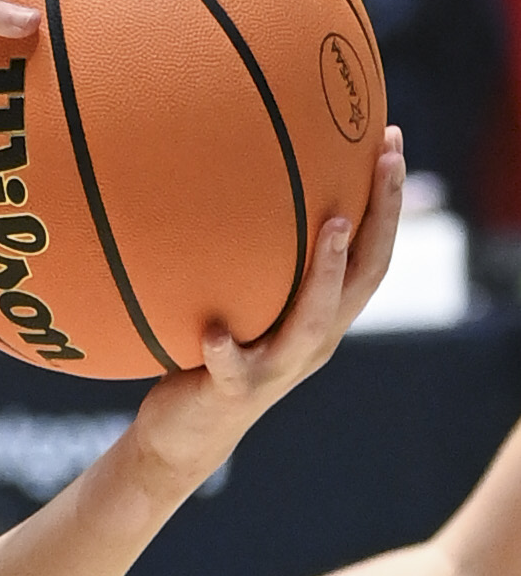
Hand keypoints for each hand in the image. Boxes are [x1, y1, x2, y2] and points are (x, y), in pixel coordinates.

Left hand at [124, 126, 406, 487]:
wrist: (185, 436)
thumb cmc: (211, 357)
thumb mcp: (238, 302)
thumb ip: (247, 260)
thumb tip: (224, 181)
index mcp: (320, 315)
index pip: (368, 252)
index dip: (386, 201)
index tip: (391, 140)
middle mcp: (312, 339)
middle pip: (363, 276)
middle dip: (380, 216)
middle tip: (385, 159)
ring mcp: (277, 366)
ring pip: (314, 321)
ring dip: (326, 274)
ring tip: (331, 226)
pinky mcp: (233, 390)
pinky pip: (233, 368)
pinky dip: (226, 350)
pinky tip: (214, 332)